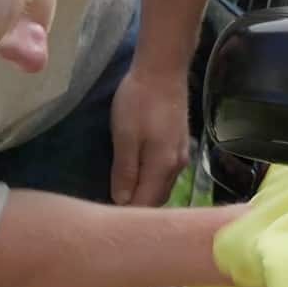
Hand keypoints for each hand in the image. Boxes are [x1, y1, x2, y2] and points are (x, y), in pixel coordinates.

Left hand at [110, 67, 190, 205]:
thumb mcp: (125, 136)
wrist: (163, 69)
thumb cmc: (139, 101)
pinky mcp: (179, 144)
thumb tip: (121, 202)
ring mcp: (181, 155)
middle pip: (157, 199)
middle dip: (137, 207)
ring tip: (120, 193)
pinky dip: (151, 181)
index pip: (146, 204)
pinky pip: (165, 173)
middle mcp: (177, 166)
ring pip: (162, 186)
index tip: (106, 217)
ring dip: (144, 193)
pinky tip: (136, 175)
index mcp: (163, 167)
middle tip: (108, 206)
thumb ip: (124, 171)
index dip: (127, 213)